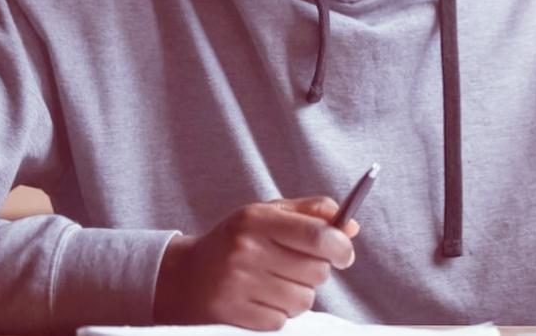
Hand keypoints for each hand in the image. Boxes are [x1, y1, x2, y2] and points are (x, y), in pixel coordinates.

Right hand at [152, 197, 360, 330]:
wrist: (184, 277)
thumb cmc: (236, 241)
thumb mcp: (267, 215)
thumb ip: (311, 214)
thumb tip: (351, 226)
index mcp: (256, 220)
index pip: (317, 235)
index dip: (341, 247)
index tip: (345, 254)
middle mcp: (246, 251)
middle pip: (316, 271)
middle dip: (316, 271)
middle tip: (295, 266)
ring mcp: (237, 285)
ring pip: (303, 300)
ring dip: (298, 295)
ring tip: (274, 283)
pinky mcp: (233, 315)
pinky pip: (282, 321)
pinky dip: (279, 314)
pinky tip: (260, 300)